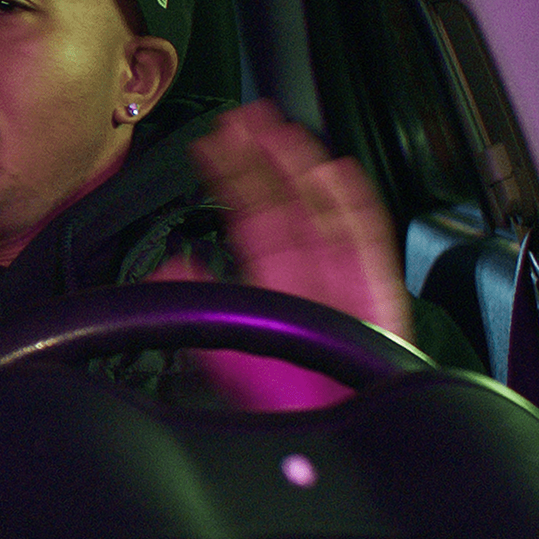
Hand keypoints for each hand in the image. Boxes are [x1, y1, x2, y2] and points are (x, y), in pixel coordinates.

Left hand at [153, 100, 411, 409]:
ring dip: (303, 167)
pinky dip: (354, 205)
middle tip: (245, 116)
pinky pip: (365, 237)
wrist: (329, 423)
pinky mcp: (374, 286)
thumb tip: (163, 268)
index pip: (247, 211)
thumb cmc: (285, 397)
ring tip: (282, 130)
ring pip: (322, 206)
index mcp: (270, 277)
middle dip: (266, 156)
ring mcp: (341, 272)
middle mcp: (304, 269)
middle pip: (285, 198)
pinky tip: (337, 174)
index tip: (213, 141)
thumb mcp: (223, 347)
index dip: (230, 175)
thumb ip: (195, 304)